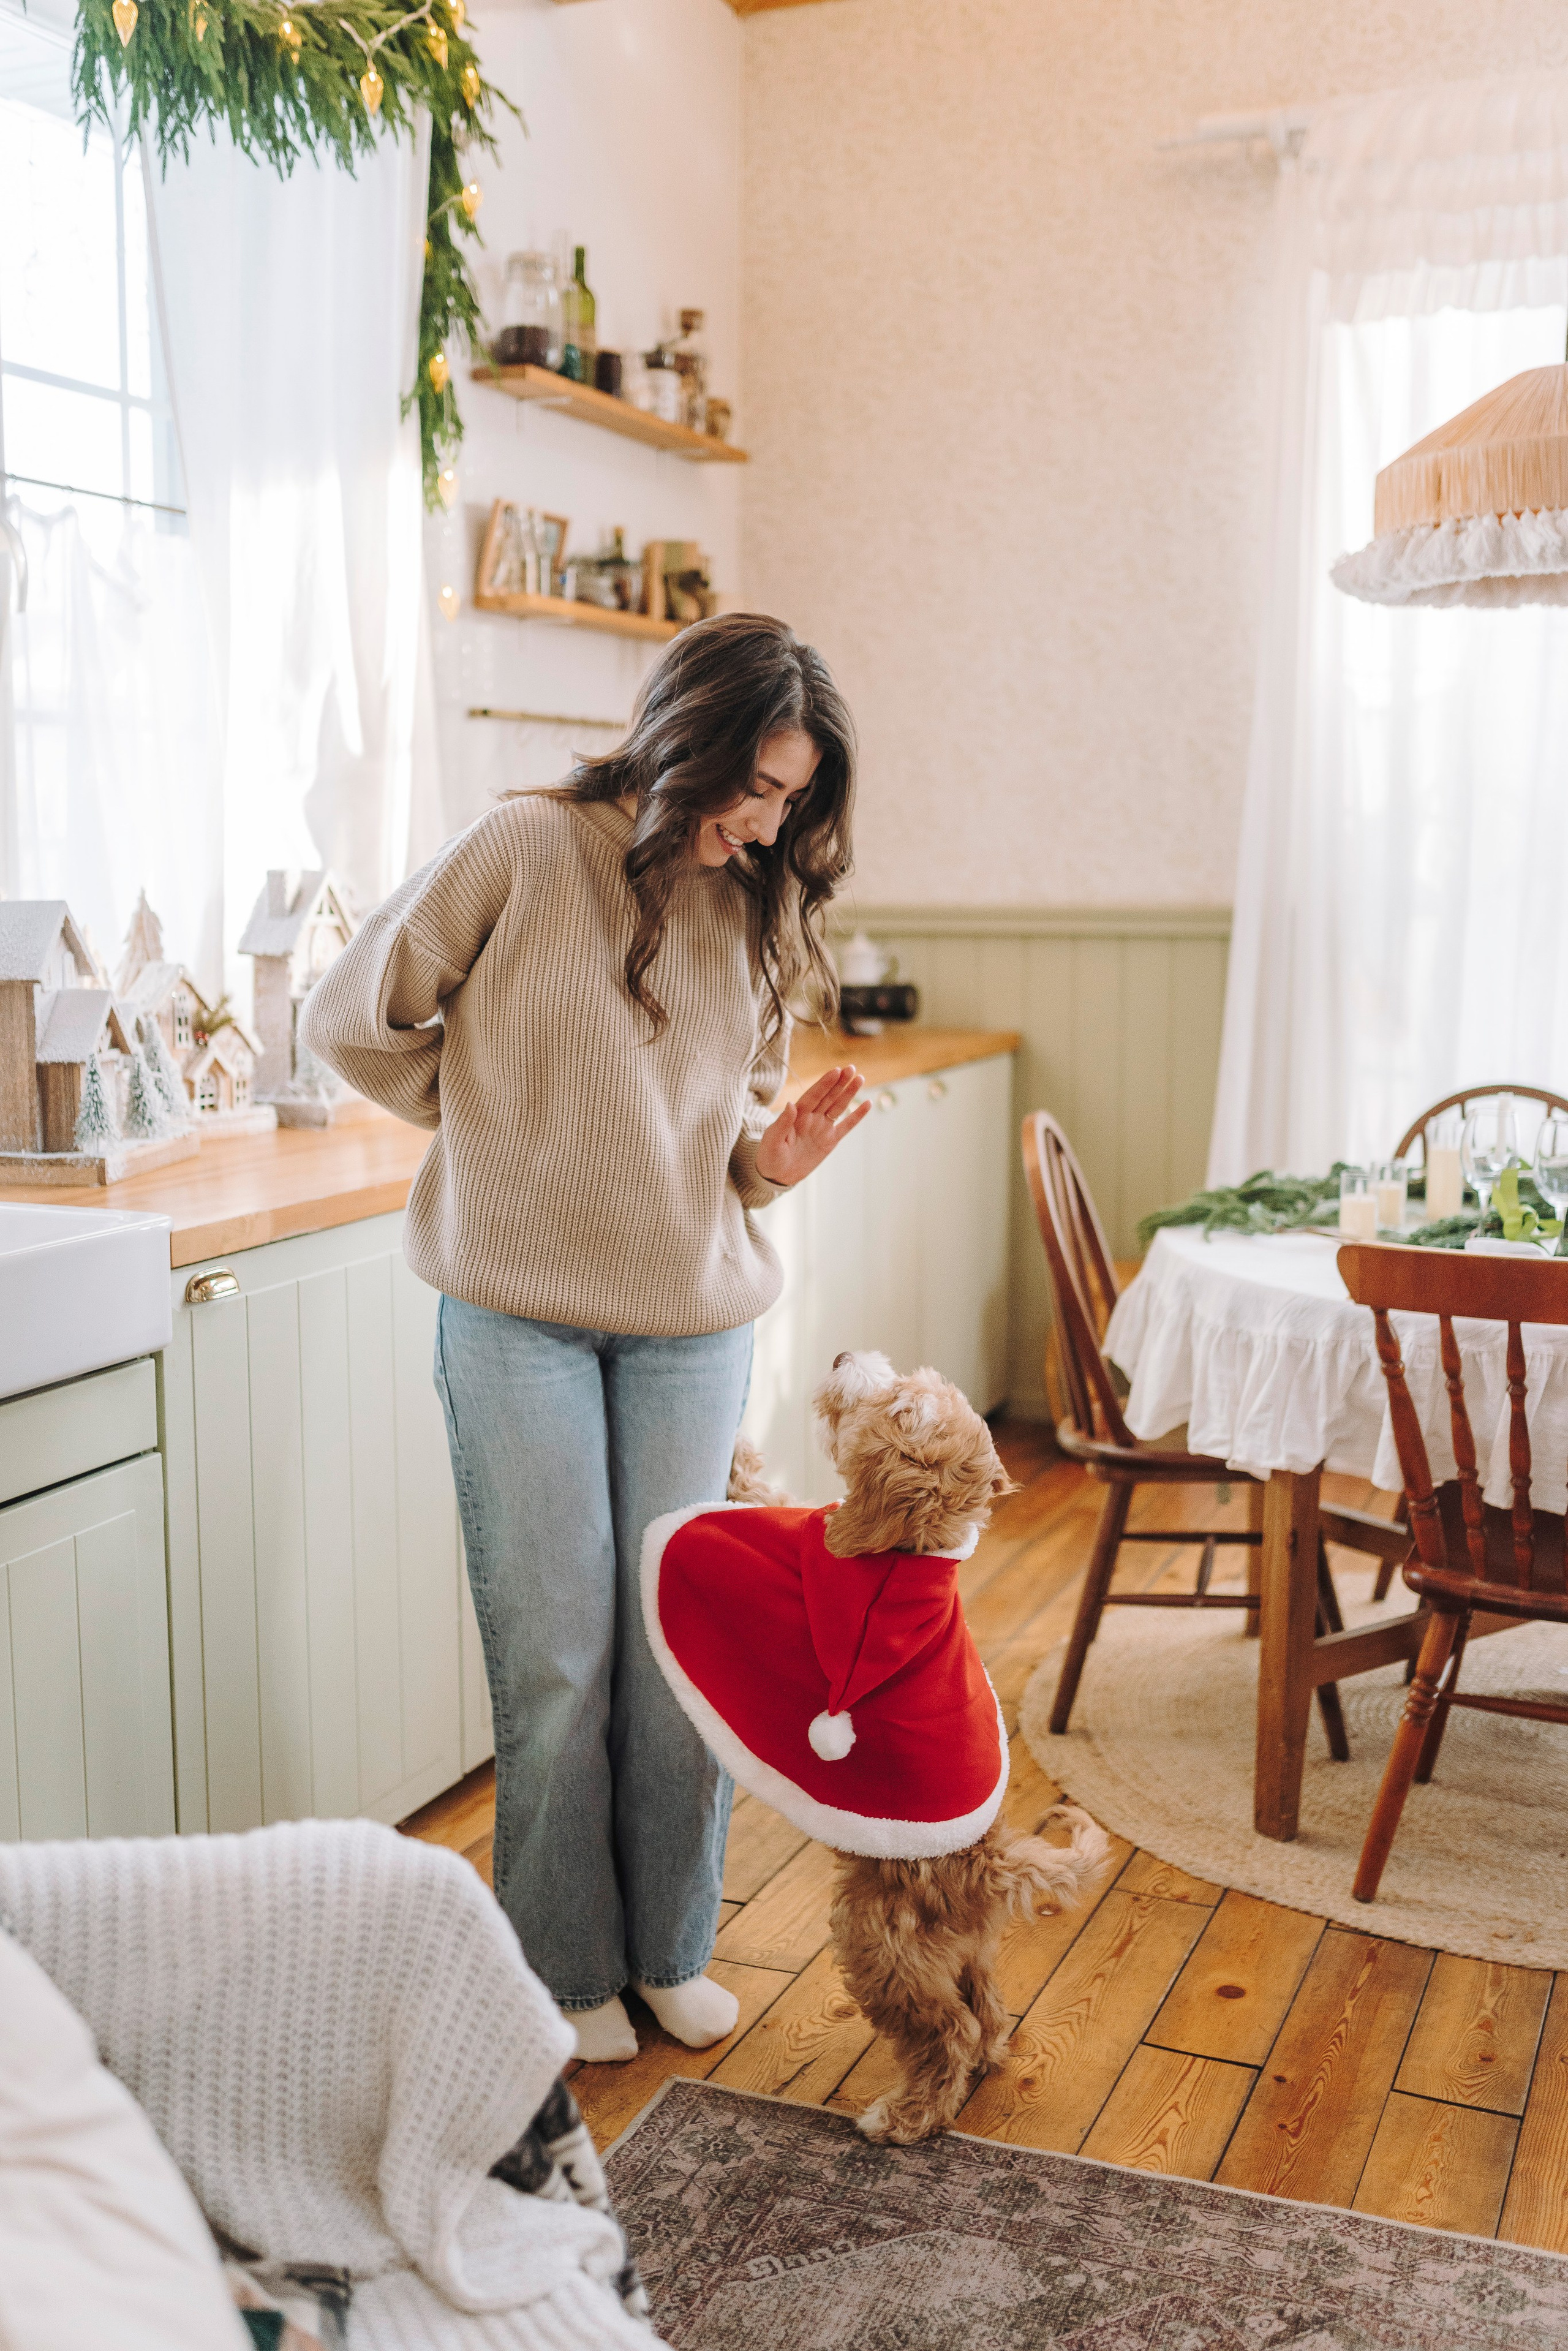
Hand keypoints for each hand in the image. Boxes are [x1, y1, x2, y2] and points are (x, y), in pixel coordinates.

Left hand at [755, 1065, 868, 1187]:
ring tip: (859, 1078)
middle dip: (839, 1082)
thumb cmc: (770, 1156)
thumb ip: (783, 1122)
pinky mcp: (830, 1140)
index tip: (836, 1071)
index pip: (813, 1095)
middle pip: (828, 1096)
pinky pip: (846, 1126)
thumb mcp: (772, 1139)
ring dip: (849, 1093)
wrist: (777, 1175)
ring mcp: (822, 1127)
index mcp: (797, 1114)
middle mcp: (811, 1117)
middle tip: (851, 1068)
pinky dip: (856, 1115)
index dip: (824, 1083)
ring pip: (838, 1106)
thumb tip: (791, 1104)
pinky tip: (867, 1103)